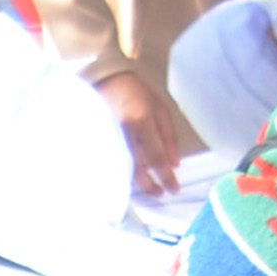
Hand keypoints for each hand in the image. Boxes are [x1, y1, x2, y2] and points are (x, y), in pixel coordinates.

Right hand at [98, 69, 198, 194]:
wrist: (105, 82)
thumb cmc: (137, 94)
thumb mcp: (160, 109)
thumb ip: (169, 136)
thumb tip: (176, 164)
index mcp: (142, 122)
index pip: (156, 157)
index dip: (165, 177)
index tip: (174, 190)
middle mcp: (123, 134)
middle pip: (137, 170)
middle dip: (150, 186)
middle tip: (161, 193)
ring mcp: (109, 139)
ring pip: (123, 170)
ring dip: (138, 184)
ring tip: (149, 189)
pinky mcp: (100, 142)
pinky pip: (113, 164)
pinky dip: (124, 174)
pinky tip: (132, 179)